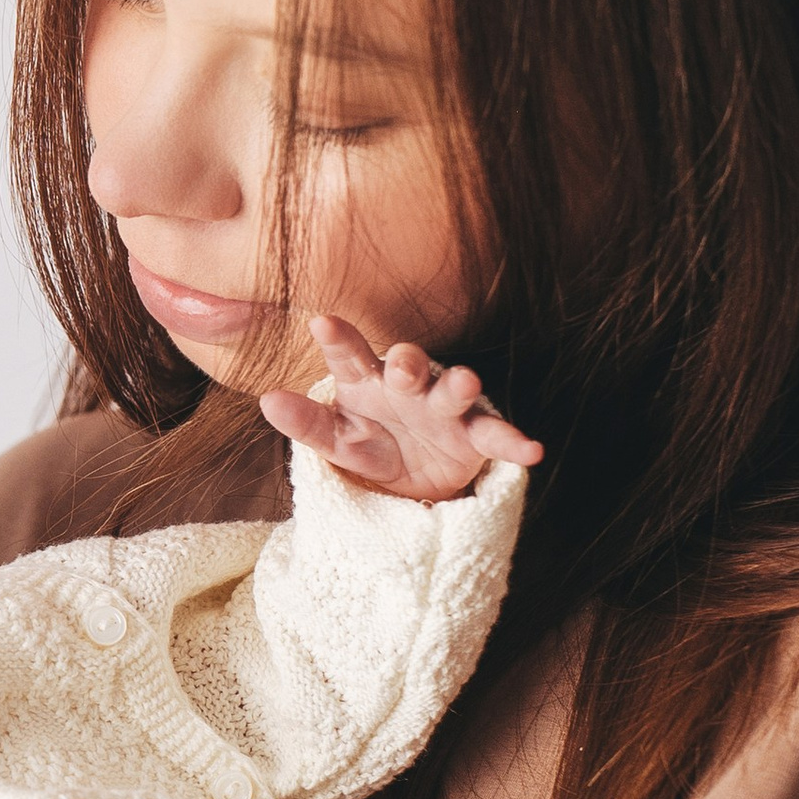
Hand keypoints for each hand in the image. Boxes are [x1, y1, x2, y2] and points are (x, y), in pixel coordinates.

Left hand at [262, 319, 540, 503]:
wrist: (412, 477)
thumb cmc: (370, 441)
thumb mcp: (336, 439)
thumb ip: (306, 423)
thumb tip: (267, 401)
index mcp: (366, 381)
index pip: (348, 356)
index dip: (338, 339)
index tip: (321, 322)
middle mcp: (408, 385)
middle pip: (407, 366)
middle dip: (408, 362)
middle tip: (403, 362)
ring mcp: (444, 407)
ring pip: (453, 390)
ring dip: (460, 385)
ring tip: (467, 381)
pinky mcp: (474, 435)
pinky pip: (494, 435)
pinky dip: (512, 441)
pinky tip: (530, 450)